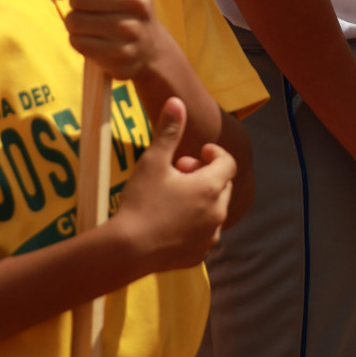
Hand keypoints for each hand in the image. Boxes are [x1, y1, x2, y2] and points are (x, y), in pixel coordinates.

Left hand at [66, 0, 159, 79]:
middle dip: (77, 1)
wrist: (148, 47)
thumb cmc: (124, 8)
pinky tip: (94, 40)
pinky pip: (78, 42)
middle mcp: (139, 3)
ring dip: (76, 23)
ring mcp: (131, 32)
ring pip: (74, 21)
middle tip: (90, 7)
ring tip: (91, 25)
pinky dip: (79, 41)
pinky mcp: (120, 57)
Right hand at [114, 98, 237, 273]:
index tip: (198, 151)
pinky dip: (195, 223)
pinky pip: (204, 233)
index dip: (214, 154)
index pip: (228, 163)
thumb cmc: (141, 201)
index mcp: (211, 187)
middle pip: (222, 186)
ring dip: (201, 199)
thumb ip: (169, 130)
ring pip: (214, 210)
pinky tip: (170, 221)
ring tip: (174, 196)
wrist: (127, 250)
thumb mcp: (153, 161)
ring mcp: (210, 237)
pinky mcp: (199, 255)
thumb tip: (177, 101)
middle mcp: (218, 213)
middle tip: (179, 172)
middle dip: (205, 175)